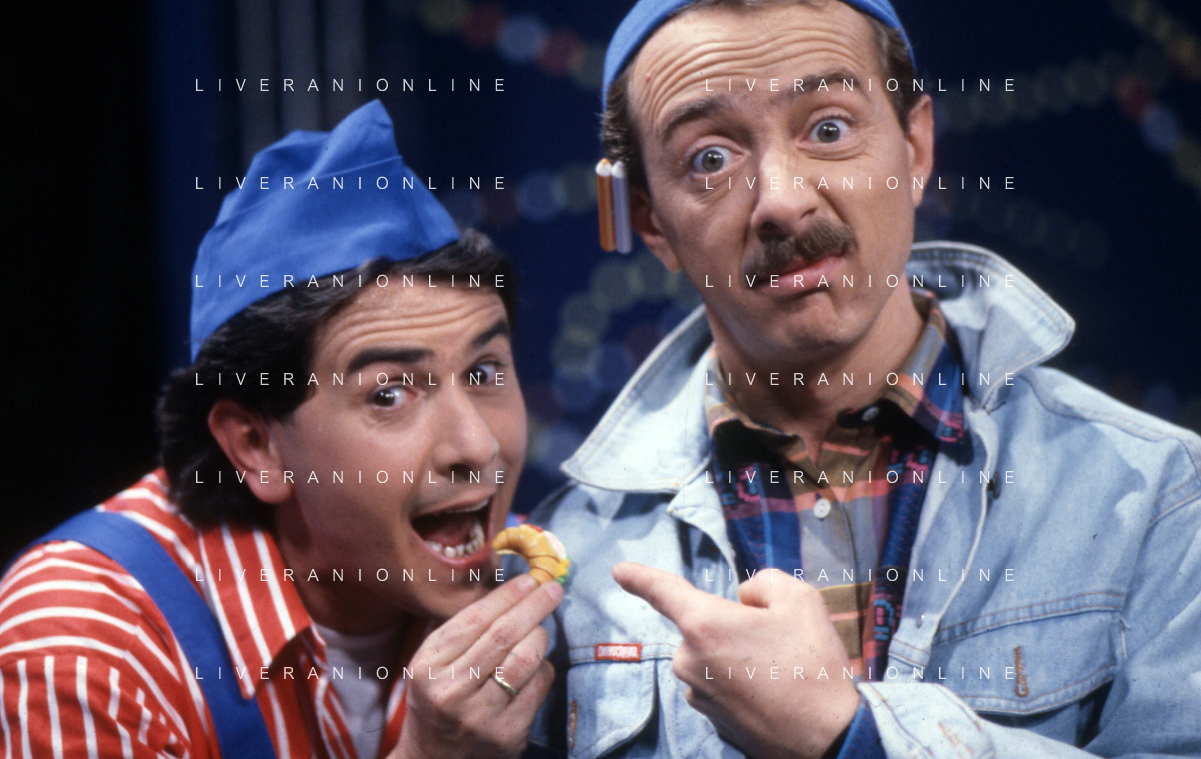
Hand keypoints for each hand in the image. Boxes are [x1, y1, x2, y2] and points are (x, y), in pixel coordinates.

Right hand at [389, 574, 562, 758]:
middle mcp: (451, 690)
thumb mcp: (431, 665)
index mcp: (428, 667)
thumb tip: (510, 592)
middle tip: (552, 589)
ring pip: (525, 659)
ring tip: (542, 628)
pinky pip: (538, 687)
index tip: (529, 580)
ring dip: (541, 636)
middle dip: (533, 606)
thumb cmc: (436, 700)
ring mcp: (480, 715)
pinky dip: (543, 668)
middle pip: (503, 635)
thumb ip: (462, 632)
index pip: (475, 620)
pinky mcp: (507, 734)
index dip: (507, 596)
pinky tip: (538, 663)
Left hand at [613, 562, 858, 758]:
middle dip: (733, 628)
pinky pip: (720, 686)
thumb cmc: (812, 663)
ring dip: (737, 658)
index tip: (619, 571)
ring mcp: (698, 693)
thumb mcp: (799, 599)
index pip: (663, 591)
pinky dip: (740, 684)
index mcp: (704, 624)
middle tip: (775, 642)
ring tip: (779, 671)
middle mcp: (689, 660)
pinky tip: (772, 693)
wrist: (828, 737)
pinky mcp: (711, 719)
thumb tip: (744, 598)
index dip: (639, 577)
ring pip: (713, 658)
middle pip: (703, 627)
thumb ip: (763, 583)